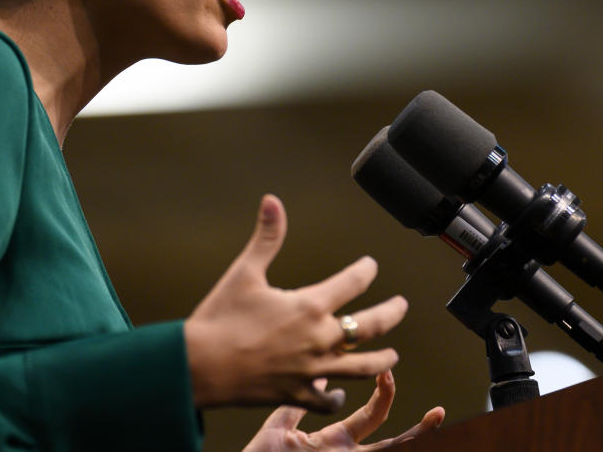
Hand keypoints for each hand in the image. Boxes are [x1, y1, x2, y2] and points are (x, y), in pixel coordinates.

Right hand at [185, 195, 408, 410]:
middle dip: (391, 314)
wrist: (200, 366)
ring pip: (362, 367)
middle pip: (370, 326)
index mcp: (309, 306)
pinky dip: (337, 397)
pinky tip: (340, 394)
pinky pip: (327, 401)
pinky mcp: (297, 394)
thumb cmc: (220, 318)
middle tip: (402, 306)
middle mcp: (318, 339)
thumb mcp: (245, 271)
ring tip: (393, 355)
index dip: (365, 271)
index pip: (352, 282)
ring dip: (381, 359)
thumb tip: (272, 201)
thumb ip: (267, 238)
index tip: (370, 265)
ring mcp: (311, 370)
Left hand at [243, 371, 445, 451]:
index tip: (388, 370)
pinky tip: (417, 446)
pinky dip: (400, 450)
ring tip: (439, 432)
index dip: (384, 392)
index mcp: (334, 439)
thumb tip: (318, 370)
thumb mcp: (281, 425)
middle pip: (392, 441)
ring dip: (416, 444)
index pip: (370, 415)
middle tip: (439, 413)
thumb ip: (300, 401)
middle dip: (418, 430)